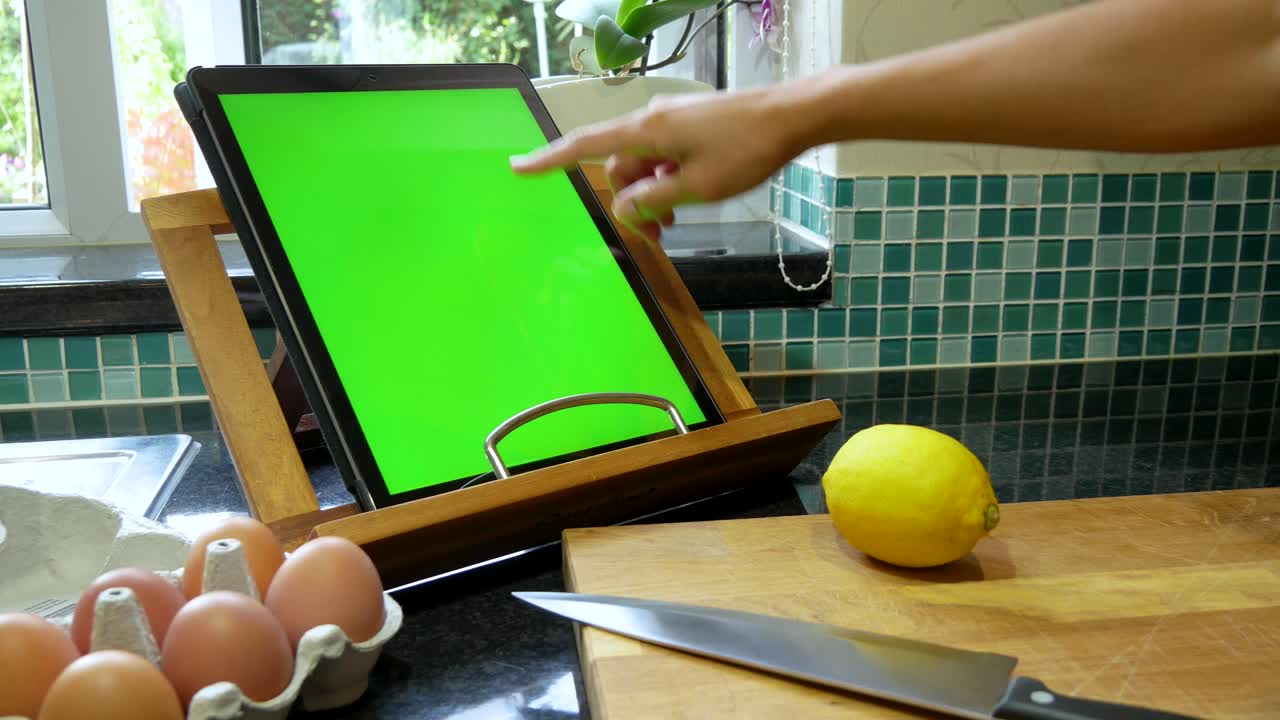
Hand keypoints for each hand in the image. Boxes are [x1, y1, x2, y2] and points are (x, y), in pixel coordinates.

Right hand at [510, 88, 798, 242]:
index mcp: (645, 131)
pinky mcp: (690, 126)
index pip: (583, 146)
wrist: (791, 116)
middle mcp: (652, 120)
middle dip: (630, 201)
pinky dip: (668, 181)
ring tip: (676, 220)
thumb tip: (621, 207)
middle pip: (619, 167)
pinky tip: (690, 196)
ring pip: (643, 166)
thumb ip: (651, 200)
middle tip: (659, 232)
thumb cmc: (746, 148)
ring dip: (652, 194)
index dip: (548, 160)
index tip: (518, 168)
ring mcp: (672, 122)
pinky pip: (664, 157)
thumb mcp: (696, 188)